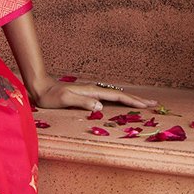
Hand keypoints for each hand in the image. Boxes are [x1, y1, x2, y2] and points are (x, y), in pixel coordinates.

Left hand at [30, 75, 159, 112]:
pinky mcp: (87, 94)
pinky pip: (108, 97)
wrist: (40, 87)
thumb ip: (82, 102)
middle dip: (137, 99)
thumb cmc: (50, 96)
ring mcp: (91, 91)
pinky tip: (120, 102)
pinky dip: (119, 99)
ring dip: (130, 99)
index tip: (147, 105)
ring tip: (142, 103)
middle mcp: (94, 89)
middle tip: (154, 104)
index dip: (132, 101)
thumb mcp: (64, 100)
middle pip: (120, 94)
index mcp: (91, 91)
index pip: (116, 97)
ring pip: (115, 95)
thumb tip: (100, 106)